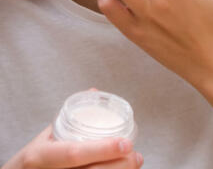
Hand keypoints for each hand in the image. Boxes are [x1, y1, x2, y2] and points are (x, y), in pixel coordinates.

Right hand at [2, 126, 141, 168]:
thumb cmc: (34, 159)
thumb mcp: (45, 137)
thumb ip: (71, 117)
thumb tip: (95, 93)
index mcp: (40, 156)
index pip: (74, 153)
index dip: (103, 149)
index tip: (126, 143)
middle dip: (119, 165)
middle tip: (136, 156)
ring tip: (134, 162)